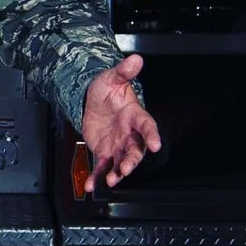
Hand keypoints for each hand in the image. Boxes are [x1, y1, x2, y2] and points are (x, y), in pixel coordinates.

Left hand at [81, 55, 163, 186]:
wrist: (90, 101)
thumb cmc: (106, 91)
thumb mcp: (112, 79)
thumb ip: (123, 72)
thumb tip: (136, 59)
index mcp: (135, 116)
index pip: (147, 126)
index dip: (152, 135)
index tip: (155, 144)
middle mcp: (129, 134)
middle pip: (135, 150)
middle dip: (132, 160)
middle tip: (127, 167)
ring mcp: (117, 146)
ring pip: (121, 162)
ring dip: (118, 172)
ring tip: (113, 179)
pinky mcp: (104, 153)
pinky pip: (101, 168)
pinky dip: (97, 178)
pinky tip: (91, 185)